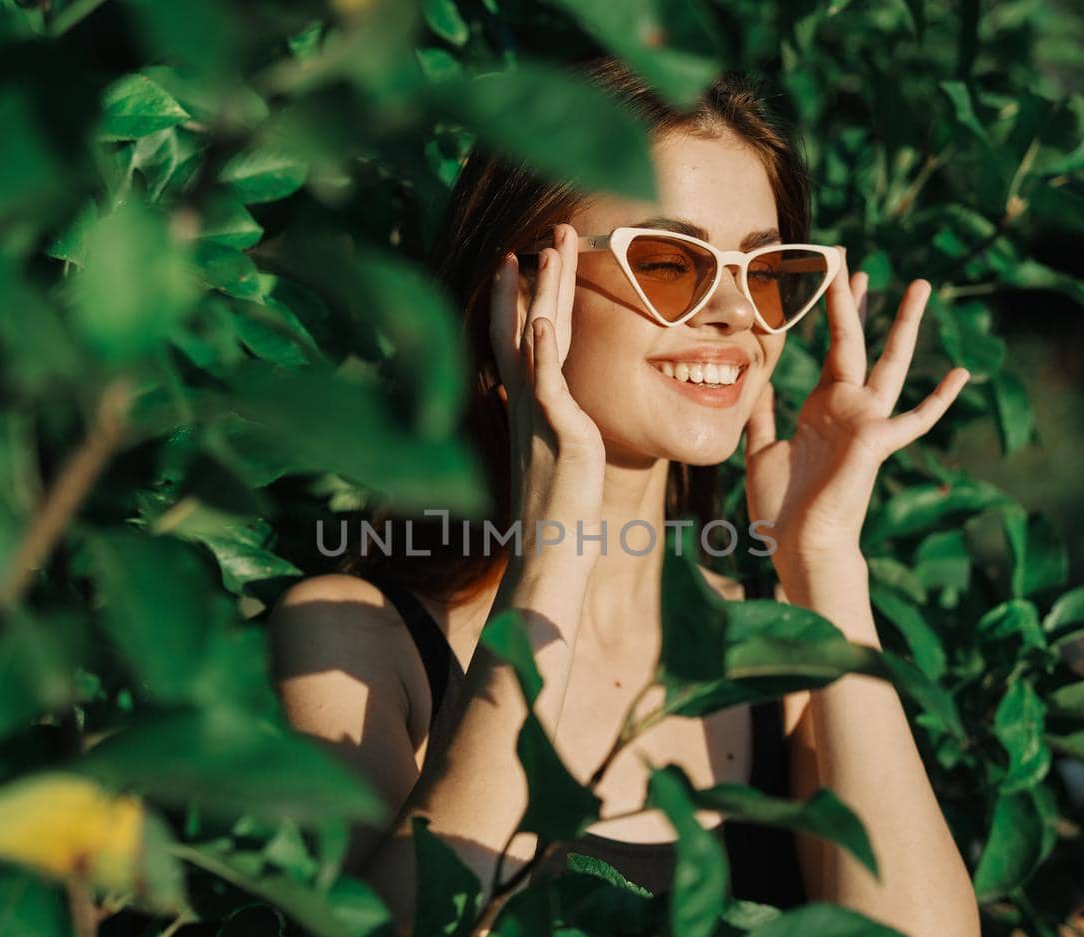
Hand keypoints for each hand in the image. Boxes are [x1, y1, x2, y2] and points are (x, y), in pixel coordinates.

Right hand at [490, 223, 606, 548]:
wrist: (551, 555)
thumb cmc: (559, 519)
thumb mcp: (558, 462)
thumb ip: (557, 433)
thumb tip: (558, 423)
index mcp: (531, 408)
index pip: (523, 339)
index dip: (523, 298)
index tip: (526, 260)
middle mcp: (528, 404)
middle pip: (526, 325)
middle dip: (537, 277)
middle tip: (547, 234)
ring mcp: (540, 415)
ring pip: (537, 341)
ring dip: (541, 294)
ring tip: (546, 252)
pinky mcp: (559, 433)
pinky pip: (546, 382)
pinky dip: (538, 348)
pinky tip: (538, 318)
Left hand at [743, 253, 969, 564]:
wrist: (798, 545)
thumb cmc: (782, 508)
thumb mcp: (762, 452)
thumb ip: (763, 418)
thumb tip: (758, 387)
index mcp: (823, 408)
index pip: (833, 348)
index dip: (833, 312)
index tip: (833, 274)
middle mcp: (849, 408)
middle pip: (857, 342)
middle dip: (855, 301)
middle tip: (854, 259)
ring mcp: (866, 423)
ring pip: (890, 363)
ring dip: (904, 325)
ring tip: (920, 286)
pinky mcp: (877, 443)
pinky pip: (915, 418)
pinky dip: (939, 398)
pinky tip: (961, 373)